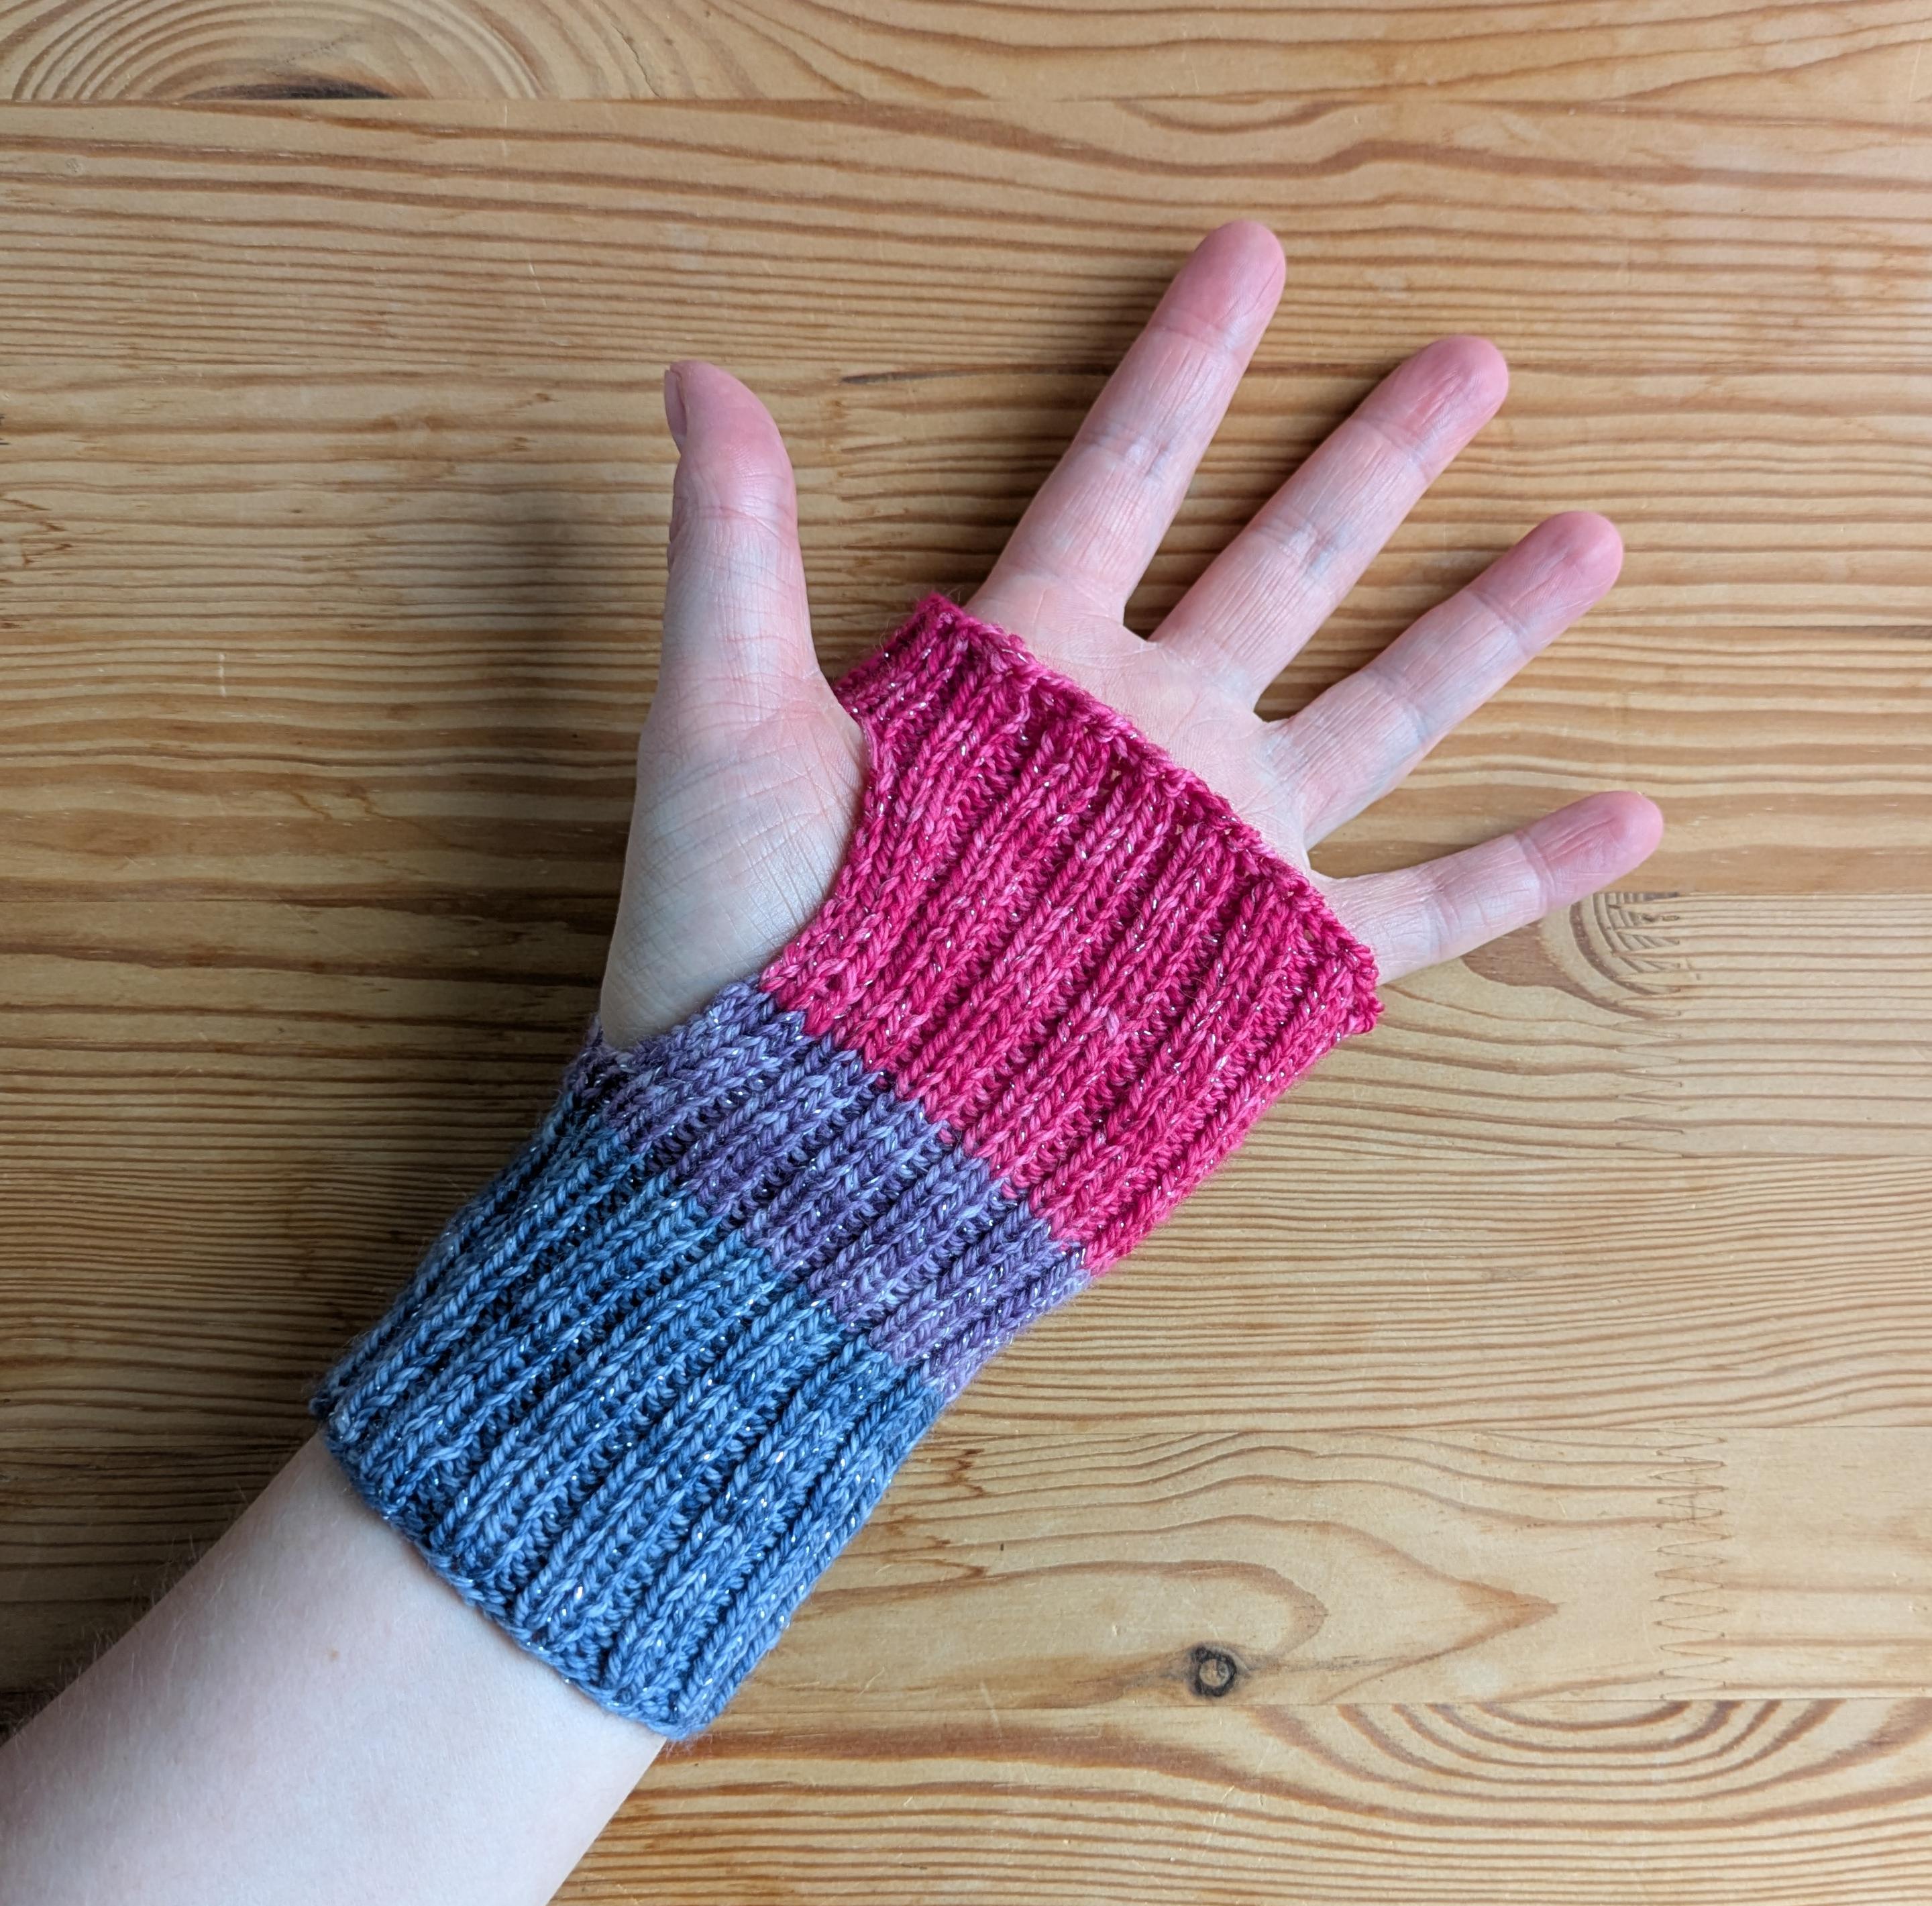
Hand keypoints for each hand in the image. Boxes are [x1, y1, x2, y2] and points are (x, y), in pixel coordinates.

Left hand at [601, 220, 1660, 1047]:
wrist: (813, 1136)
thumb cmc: (751, 939)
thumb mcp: (728, 727)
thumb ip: (735, 551)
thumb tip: (694, 378)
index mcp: (1029, 664)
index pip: (1123, 471)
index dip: (1186, 362)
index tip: (1253, 255)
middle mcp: (1145, 736)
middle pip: (1284, 561)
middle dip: (1376, 459)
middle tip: (1470, 359)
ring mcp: (1217, 845)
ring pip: (1382, 707)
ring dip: (1485, 624)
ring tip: (1584, 535)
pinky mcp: (1264, 961)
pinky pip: (1425, 907)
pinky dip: (1524, 872)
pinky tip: (1626, 817)